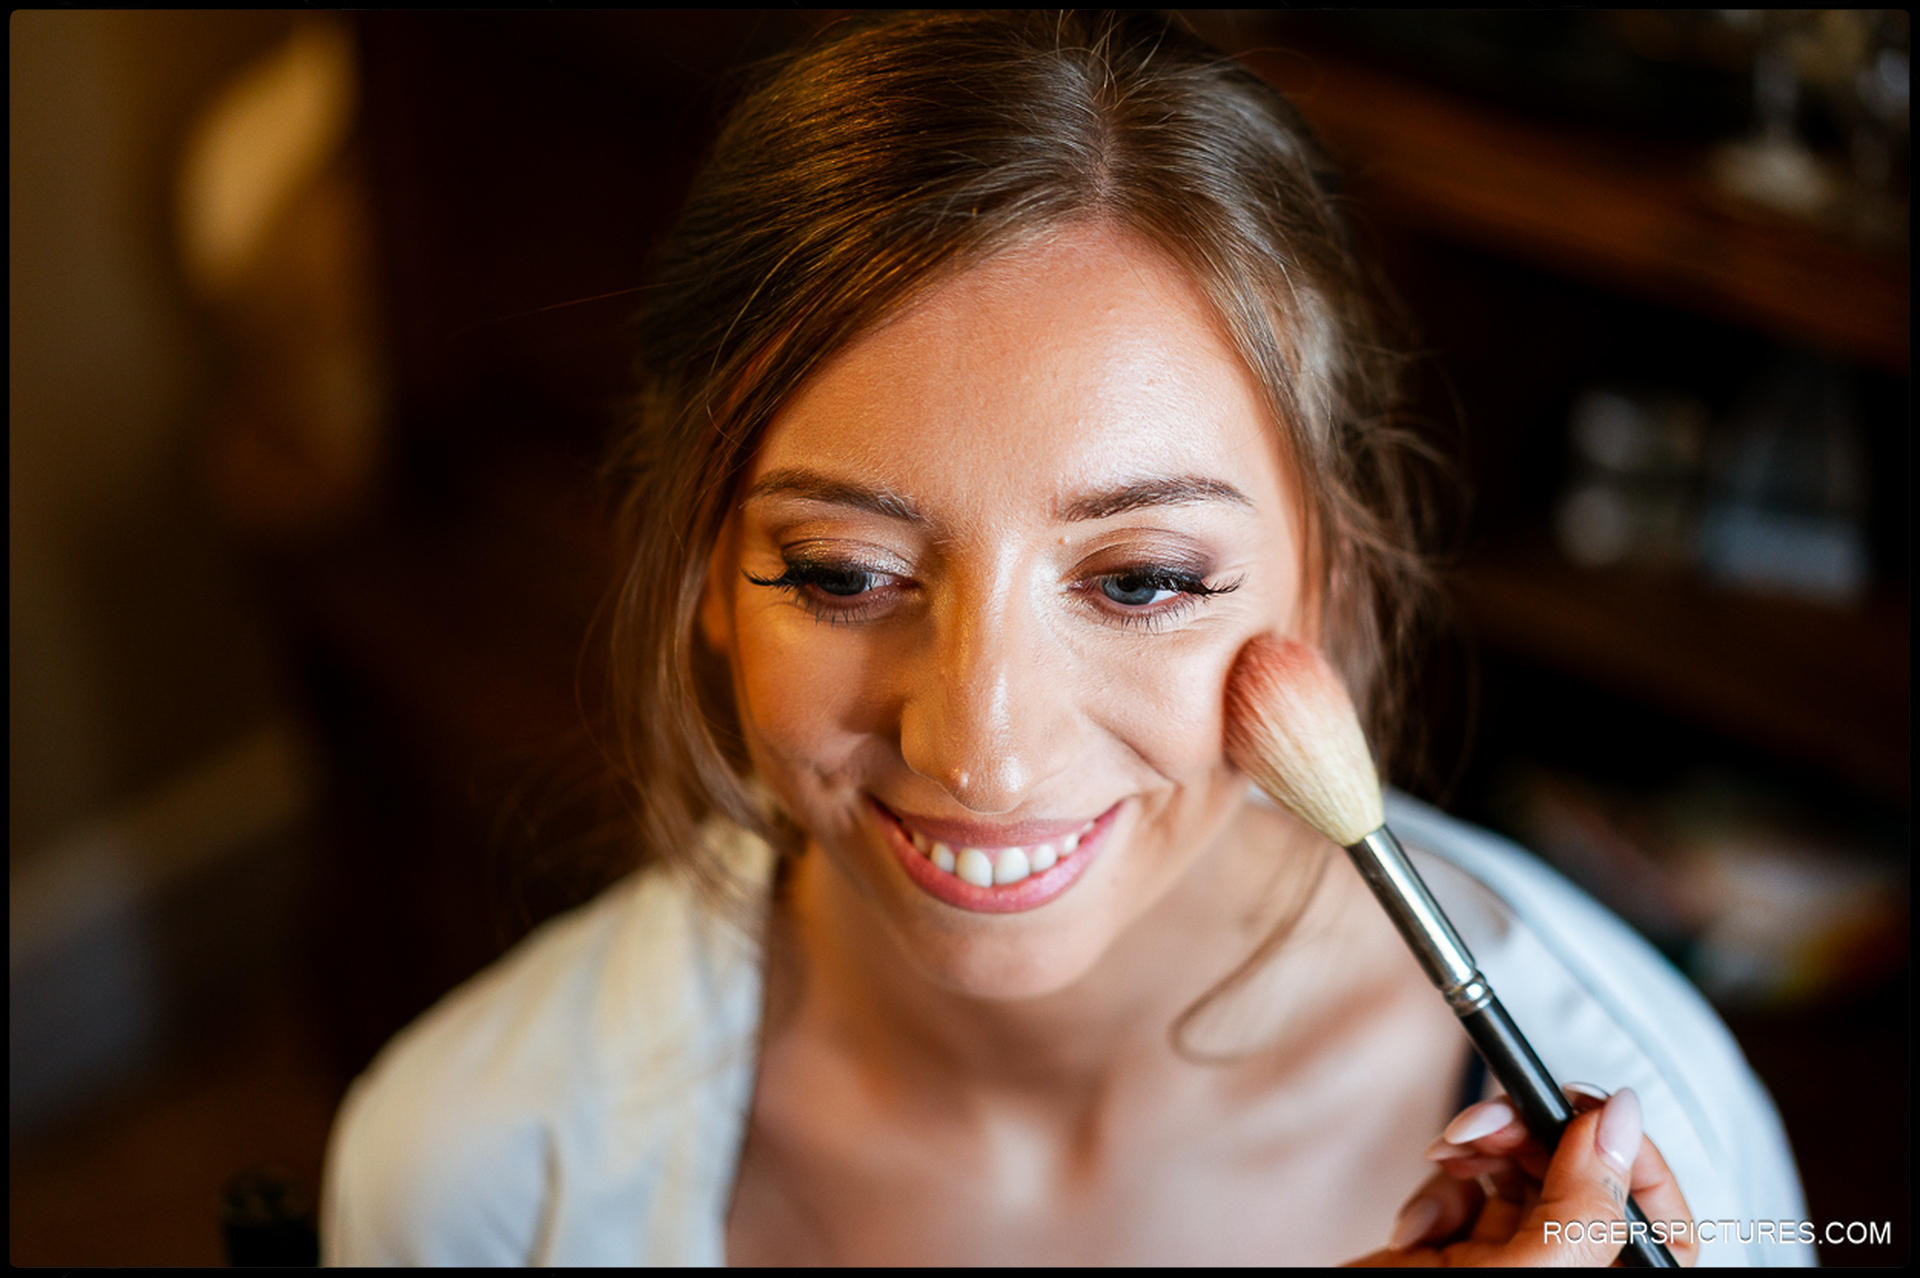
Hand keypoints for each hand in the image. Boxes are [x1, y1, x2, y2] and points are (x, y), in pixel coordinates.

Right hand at [1349, 1086, 1697, 1266]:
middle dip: (1531, 1136)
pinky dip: (1440, 1191)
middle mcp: (1572, 1274)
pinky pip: (1470, 1189)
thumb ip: (1586, 1200)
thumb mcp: (1531, 1272)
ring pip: (1524, 1171)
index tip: (1584, 1110)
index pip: (1665, 1221)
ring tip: (1446, 1157)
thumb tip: (1620, 1116)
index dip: (1632, 1157)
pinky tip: (1419, 1226)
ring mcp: (1520, 1262)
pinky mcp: (1468, 1247)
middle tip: (1486, 1123)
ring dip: (1478, 1153)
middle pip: (1585, 1178)